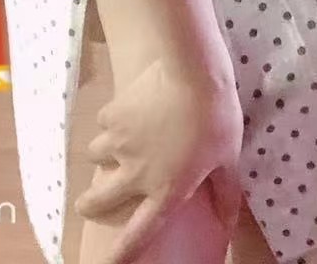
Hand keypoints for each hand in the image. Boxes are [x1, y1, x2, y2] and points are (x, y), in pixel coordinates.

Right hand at [75, 55, 243, 263]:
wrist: (191, 71)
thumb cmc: (216, 117)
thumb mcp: (228, 157)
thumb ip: (226, 193)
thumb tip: (229, 223)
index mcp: (165, 190)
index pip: (139, 233)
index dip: (122, 253)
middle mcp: (135, 173)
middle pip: (98, 201)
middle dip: (89, 205)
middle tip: (87, 203)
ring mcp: (118, 143)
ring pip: (96, 156)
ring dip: (103, 154)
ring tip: (115, 144)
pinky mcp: (111, 115)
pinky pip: (104, 122)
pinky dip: (112, 120)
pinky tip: (127, 110)